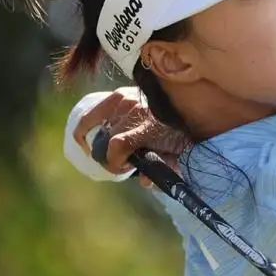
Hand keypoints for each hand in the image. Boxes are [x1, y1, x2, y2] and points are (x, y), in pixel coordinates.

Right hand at [71, 87, 190, 187]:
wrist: (190, 103)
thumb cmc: (183, 132)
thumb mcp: (177, 152)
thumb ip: (162, 167)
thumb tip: (144, 181)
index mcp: (149, 126)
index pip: (117, 145)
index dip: (115, 163)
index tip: (123, 169)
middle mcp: (133, 110)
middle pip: (107, 139)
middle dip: (110, 157)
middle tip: (120, 163)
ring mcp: (124, 100)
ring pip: (97, 127)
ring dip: (100, 143)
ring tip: (107, 151)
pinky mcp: (119, 94)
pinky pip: (91, 114)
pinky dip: (85, 128)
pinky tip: (85, 140)